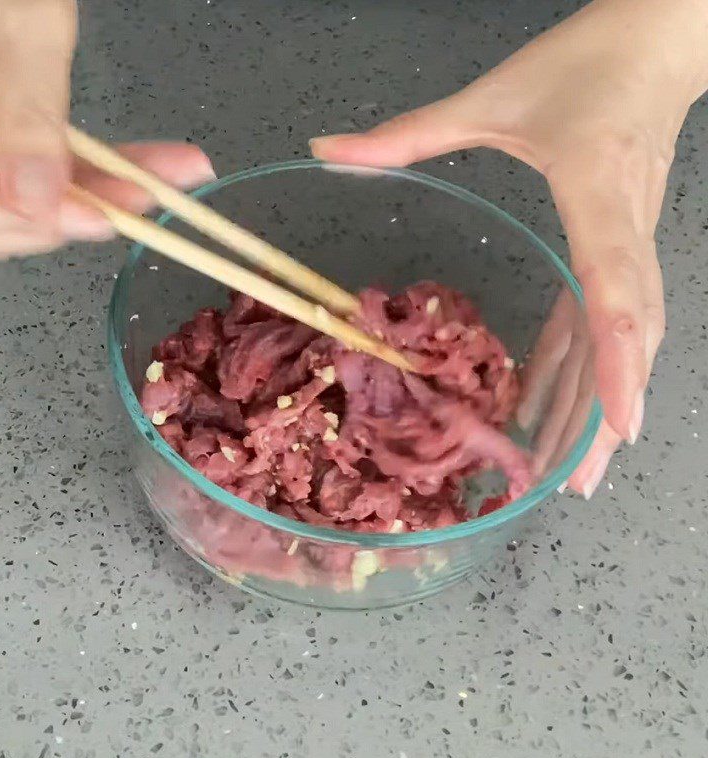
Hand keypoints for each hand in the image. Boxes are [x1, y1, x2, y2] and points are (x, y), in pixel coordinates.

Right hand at [0, 0, 214, 261]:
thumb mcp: (22, 36)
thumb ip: (27, 118)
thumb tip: (34, 200)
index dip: (26, 220)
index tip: (95, 217)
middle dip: (77, 215)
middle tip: (142, 197)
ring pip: (44, 205)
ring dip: (111, 197)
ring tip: (174, 176)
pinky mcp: (16, 148)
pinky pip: (64, 178)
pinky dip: (113, 175)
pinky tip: (164, 168)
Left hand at [311, 0, 707, 496]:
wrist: (659, 40)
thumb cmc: (584, 63)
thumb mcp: (491, 97)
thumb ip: (410, 131)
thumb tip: (327, 150)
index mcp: (595, 191)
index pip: (614, 286)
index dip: (620, 361)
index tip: (616, 426)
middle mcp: (623, 231)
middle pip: (627, 338)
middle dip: (605, 415)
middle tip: (575, 484)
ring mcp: (629, 243)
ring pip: (625, 341)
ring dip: (599, 407)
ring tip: (573, 472)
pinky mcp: (621, 247)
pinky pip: (606, 320)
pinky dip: (587, 369)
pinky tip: (562, 407)